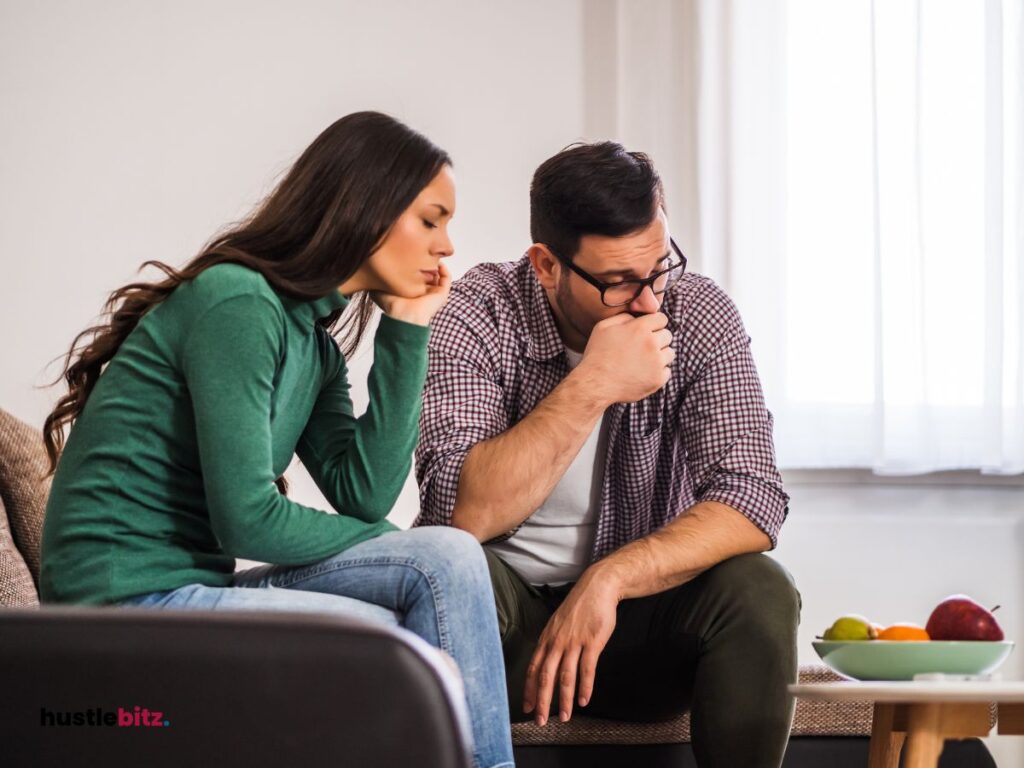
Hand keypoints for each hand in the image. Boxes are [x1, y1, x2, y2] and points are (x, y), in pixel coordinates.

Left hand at [370, 262, 451, 325]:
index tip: (408, 254)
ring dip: (435, 264)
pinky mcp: (442, 294)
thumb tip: (366, 270)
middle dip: (425, 262)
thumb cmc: (392, 306)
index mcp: (410, 292)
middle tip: (421, 251)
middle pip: (427, 273)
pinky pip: (447, 278)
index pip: (415, 275)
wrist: (404, 316)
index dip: (413, 264)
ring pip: (438, 275)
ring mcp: (433, 293)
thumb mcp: (379, 290)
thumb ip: (376, 280)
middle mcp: (422, 292)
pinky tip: (437, 262)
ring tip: (430, 254)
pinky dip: (444, 269)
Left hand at [522, 569, 619, 724]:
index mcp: (547, 639)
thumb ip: (553, 644)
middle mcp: (557, 642)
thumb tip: (548, 665)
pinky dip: (585, 687)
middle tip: (540, 721)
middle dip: (542, 701)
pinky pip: (587, 669)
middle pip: (546, 676)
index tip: (526, 707)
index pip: (533, 668)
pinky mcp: (592, 642)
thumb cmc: (579, 608)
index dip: (529, 689)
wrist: (597, 588)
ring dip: (564, 700)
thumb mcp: (558, 624)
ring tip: (565, 717)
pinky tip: (584, 700)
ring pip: (566, 676)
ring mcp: (574, 642)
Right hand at [575, 312, 674, 405]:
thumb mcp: (603, 327)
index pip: (662, 319)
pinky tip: (643, 373)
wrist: (595, 383)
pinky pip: (667, 371)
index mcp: (640, 328)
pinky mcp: (658, 379)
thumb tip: (637, 317)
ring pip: (670, 353)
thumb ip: (624, 317)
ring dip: (660, 355)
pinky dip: (658, 372)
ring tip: (643, 361)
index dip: (655, 323)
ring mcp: (656, 363)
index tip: (649, 330)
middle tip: (643, 347)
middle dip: (658, 338)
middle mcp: (652, 344)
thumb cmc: (597, 354)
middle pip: (668, 335)